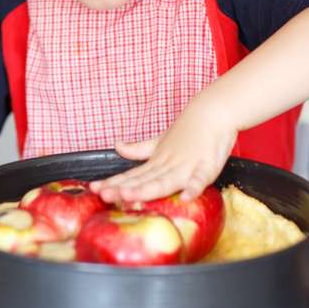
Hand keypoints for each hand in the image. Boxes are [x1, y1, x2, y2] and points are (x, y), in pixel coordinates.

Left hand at [89, 117, 235, 203]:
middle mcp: (168, 164)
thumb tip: (117, 146)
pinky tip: (185, 197)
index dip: (113, 182)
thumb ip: (139, 149)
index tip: (94, 188)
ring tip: (129, 196)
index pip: (132, 174)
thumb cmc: (189, 129)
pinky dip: (193, 187)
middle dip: (123, 188)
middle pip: (143, 180)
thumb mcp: (161, 140)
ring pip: (165, 180)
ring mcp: (186, 165)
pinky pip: (200, 179)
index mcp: (157, 161)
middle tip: (103, 194)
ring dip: (147, 189)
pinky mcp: (207, 165)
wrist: (214, 110)